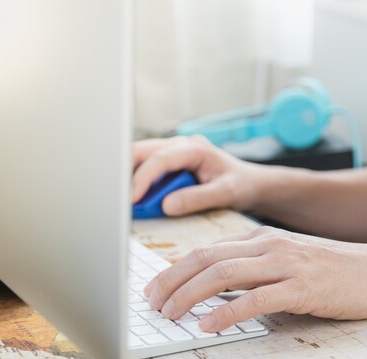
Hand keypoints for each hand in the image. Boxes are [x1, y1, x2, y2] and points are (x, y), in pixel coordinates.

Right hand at [132, 136, 263, 215]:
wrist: (251, 183)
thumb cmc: (242, 185)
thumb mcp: (226, 193)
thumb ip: (198, 198)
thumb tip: (167, 205)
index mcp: (195, 148)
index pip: (160, 159)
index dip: (143, 178)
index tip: (132, 199)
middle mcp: (181, 145)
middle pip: (141, 151)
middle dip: (125, 172)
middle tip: (116, 197)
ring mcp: (174, 152)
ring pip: (140, 157)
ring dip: (129, 176)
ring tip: (123, 200)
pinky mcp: (170, 162)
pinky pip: (147, 167)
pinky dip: (138, 181)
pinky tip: (135, 198)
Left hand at [143, 227, 366, 331]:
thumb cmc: (329, 269)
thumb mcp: (285, 258)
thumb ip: (252, 267)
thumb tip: (213, 288)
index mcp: (261, 236)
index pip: (207, 249)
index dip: (175, 269)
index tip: (155, 287)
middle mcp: (268, 245)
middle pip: (206, 257)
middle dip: (172, 280)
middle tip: (151, 302)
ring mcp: (285, 264)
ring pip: (224, 274)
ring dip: (190, 295)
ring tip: (170, 314)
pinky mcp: (301, 288)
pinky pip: (254, 299)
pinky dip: (226, 312)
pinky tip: (208, 324)